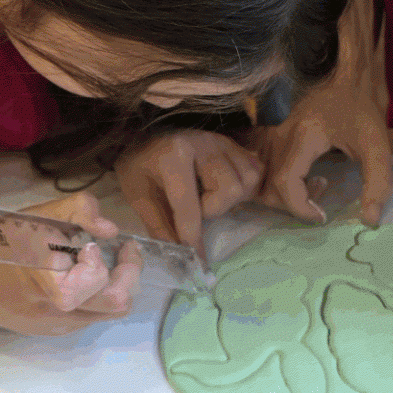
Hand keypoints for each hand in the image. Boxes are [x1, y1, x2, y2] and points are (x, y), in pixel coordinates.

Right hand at [0, 192, 140, 335]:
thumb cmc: (0, 243)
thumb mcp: (39, 215)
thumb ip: (80, 210)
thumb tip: (110, 230)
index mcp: (53, 285)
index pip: (104, 282)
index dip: (115, 260)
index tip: (108, 242)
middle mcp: (58, 313)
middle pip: (117, 304)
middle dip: (128, 275)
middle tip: (124, 253)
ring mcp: (56, 325)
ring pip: (106, 313)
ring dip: (113, 285)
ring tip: (102, 261)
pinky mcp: (52, 329)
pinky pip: (88, 315)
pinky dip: (94, 295)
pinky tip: (79, 275)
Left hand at [116, 130, 262, 256]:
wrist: (146, 131)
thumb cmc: (140, 163)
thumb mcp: (138, 193)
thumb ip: (158, 224)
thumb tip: (178, 256)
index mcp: (173, 155)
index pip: (189, 206)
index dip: (192, 237)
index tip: (196, 262)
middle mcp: (204, 143)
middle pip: (230, 190)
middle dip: (214, 208)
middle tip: (196, 207)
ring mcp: (223, 141)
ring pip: (247, 181)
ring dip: (229, 198)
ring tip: (208, 195)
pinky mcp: (234, 143)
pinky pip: (254, 171)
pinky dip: (242, 186)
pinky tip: (222, 186)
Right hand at [254, 81, 392, 224]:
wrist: (348, 79)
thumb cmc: (362, 109)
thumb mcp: (378, 146)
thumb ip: (378, 183)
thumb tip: (370, 220)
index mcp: (304, 136)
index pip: (286, 183)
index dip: (300, 208)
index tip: (322, 215)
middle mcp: (280, 135)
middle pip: (268, 187)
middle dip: (293, 206)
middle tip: (320, 200)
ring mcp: (272, 135)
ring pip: (261, 181)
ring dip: (285, 196)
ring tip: (315, 187)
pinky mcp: (271, 136)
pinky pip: (263, 170)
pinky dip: (279, 184)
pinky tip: (306, 176)